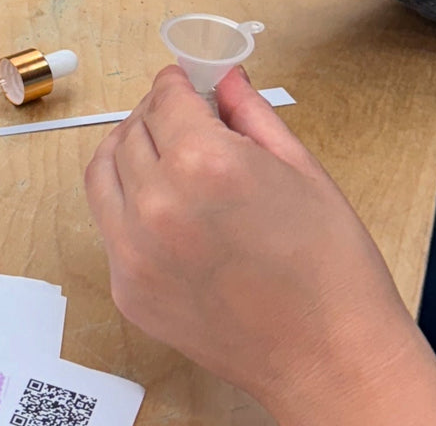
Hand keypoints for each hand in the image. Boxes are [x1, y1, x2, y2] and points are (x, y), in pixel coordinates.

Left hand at [84, 68, 435, 420]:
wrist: (331, 358)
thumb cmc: (330, 270)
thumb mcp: (300, 169)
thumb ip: (249, 113)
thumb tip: (223, 76)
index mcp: (203, 163)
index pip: (165, 98)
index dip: (179, 84)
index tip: (187, 84)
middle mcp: (157, 204)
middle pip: (132, 131)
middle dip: (157, 116)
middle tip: (183, 118)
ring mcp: (134, 251)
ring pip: (104, 172)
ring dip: (129, 153)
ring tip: (164, 155)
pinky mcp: (128, 289)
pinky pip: (109, 225)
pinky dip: (127, 205)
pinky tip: (164, 207)